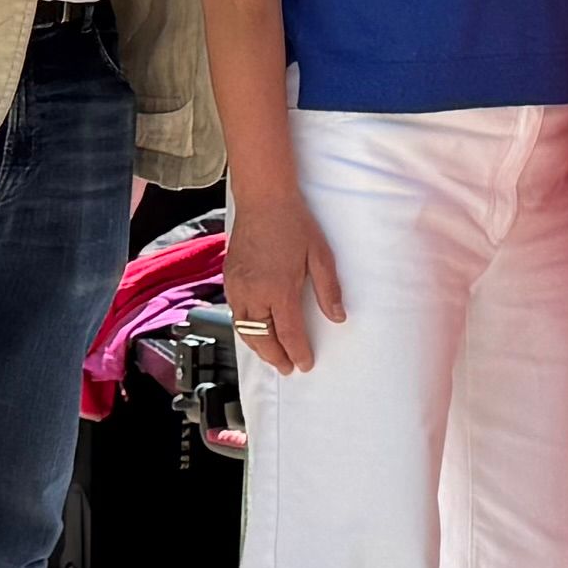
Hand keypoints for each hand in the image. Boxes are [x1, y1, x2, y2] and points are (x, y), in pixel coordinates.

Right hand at [225, 192, 349, 375]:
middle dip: (276, 357)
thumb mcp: (321, 256)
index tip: (305, 364)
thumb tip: (338, 317)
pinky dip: (246, 329)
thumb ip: (329, 290)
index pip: (289, 334)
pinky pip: (235, 313)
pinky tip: (256, 331)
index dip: (298, 353)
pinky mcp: (230, 279)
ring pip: (244, 329)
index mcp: (278, 290)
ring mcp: (237, 287)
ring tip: (273, 356)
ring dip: (258, 346)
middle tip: (288, 367)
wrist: (264, 199)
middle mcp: (253, 293)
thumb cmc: (294, 223)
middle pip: (262, 338)